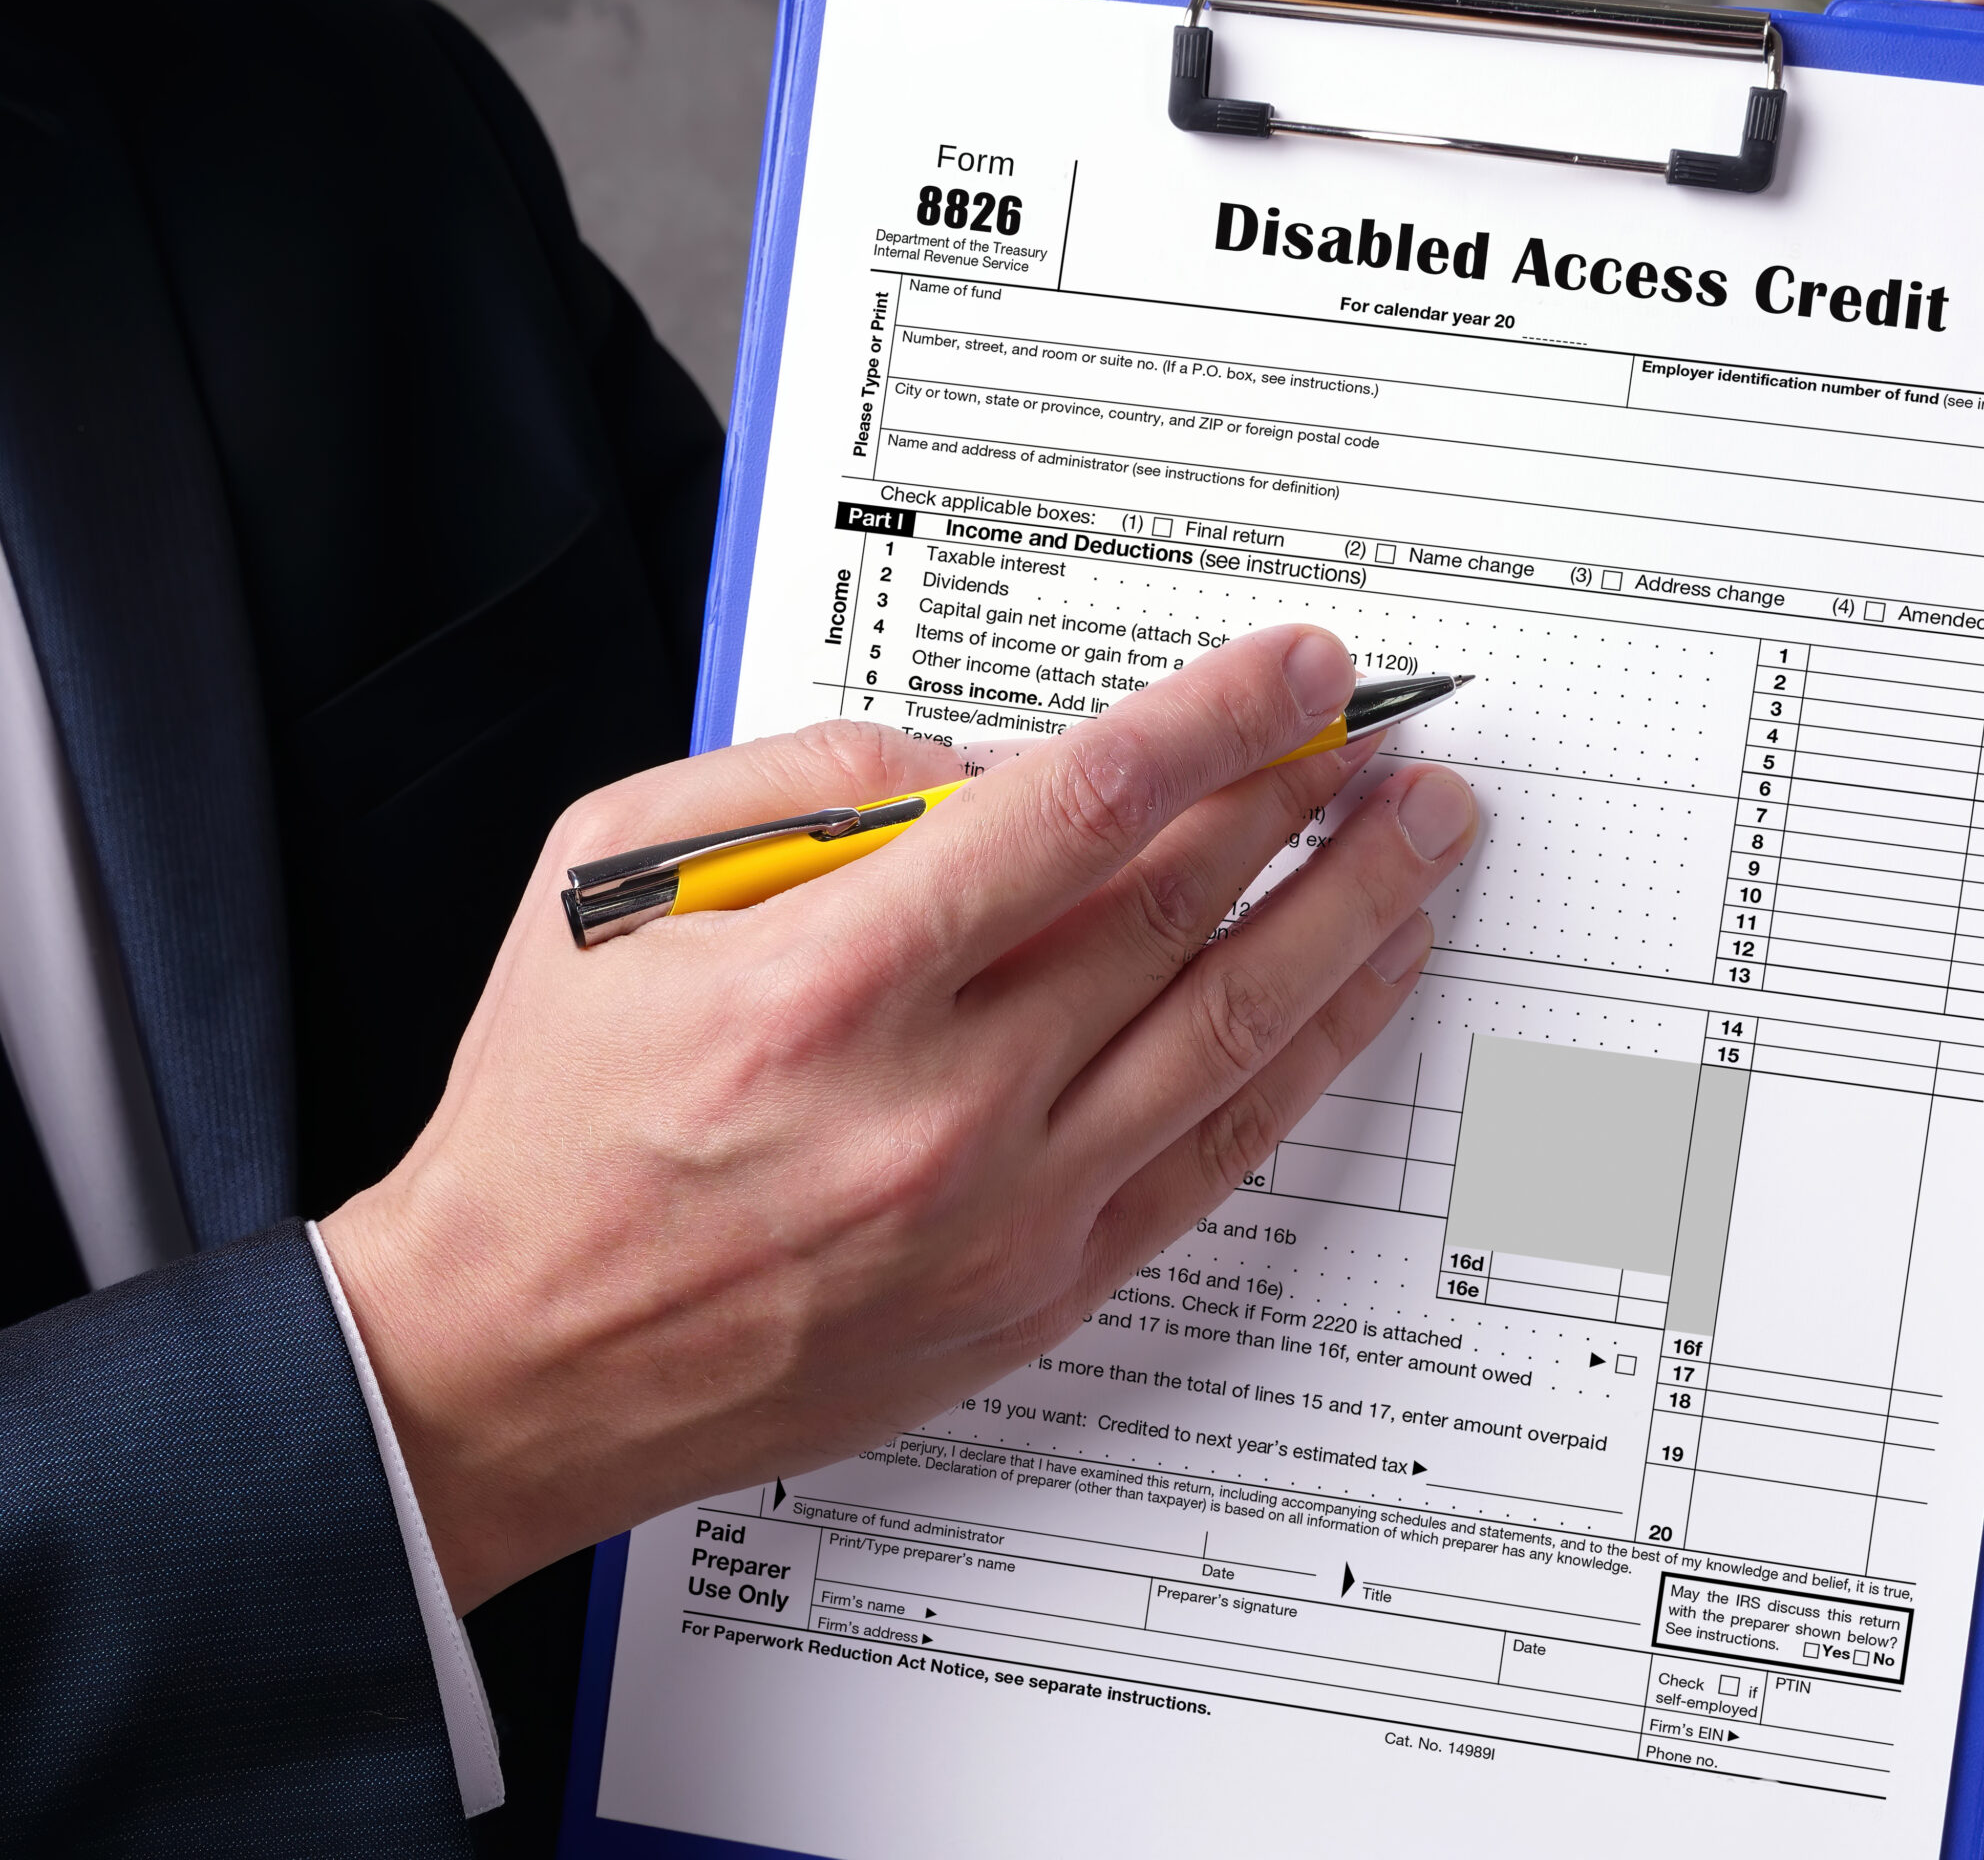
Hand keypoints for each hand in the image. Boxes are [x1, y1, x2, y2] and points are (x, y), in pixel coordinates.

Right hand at [321, 626, 1475, 1610]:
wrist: (514, 1359)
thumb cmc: (551, 1118)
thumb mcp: (607, 881)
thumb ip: (795, 784)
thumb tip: (980, 759)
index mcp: (824, 982)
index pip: (1077, 808)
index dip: (1212, 722)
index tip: (1297, 670)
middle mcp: (936, 1103)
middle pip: (1179, 911)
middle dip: (1305, 802)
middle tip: (1385, 734)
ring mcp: (1005, 1210)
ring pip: (1232, 1032)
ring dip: (1349, 918)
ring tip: (1425, 836)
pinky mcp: (1037, 1289)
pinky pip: (1215, 1153)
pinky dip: (1309, 1058)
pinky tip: (1361, 985)